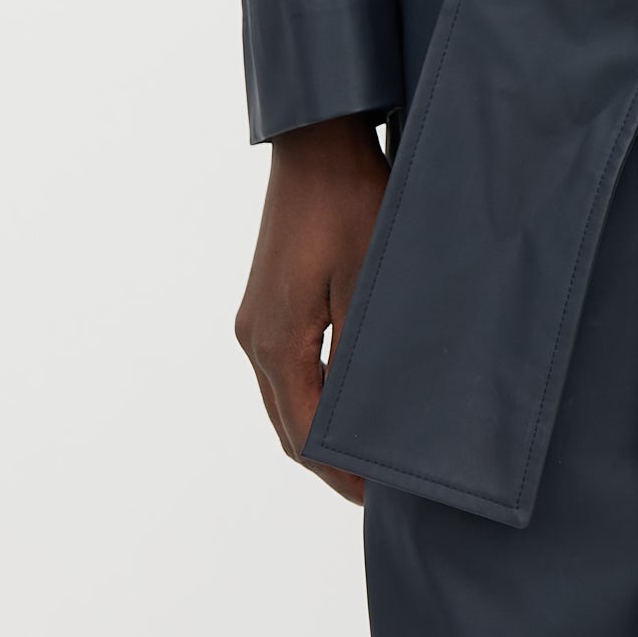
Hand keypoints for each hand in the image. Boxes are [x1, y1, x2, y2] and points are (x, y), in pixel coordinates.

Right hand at [234, 112, 389, 502]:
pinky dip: (311, 395)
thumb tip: (379, 415)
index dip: (344, 471)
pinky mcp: (265, 300)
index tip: (382, 496)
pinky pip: (285, 368)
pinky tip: (344, 399)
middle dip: (329, 461)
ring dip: (318, 430)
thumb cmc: (351, 201)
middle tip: (378, 490)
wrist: (316, 140)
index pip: (307, 434)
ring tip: (365, 453)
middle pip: (289, 425)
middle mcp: (256, 339)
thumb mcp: (371, 279)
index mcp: (279, 343)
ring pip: (284, 399)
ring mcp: (255, 319)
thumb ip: (368, 353)